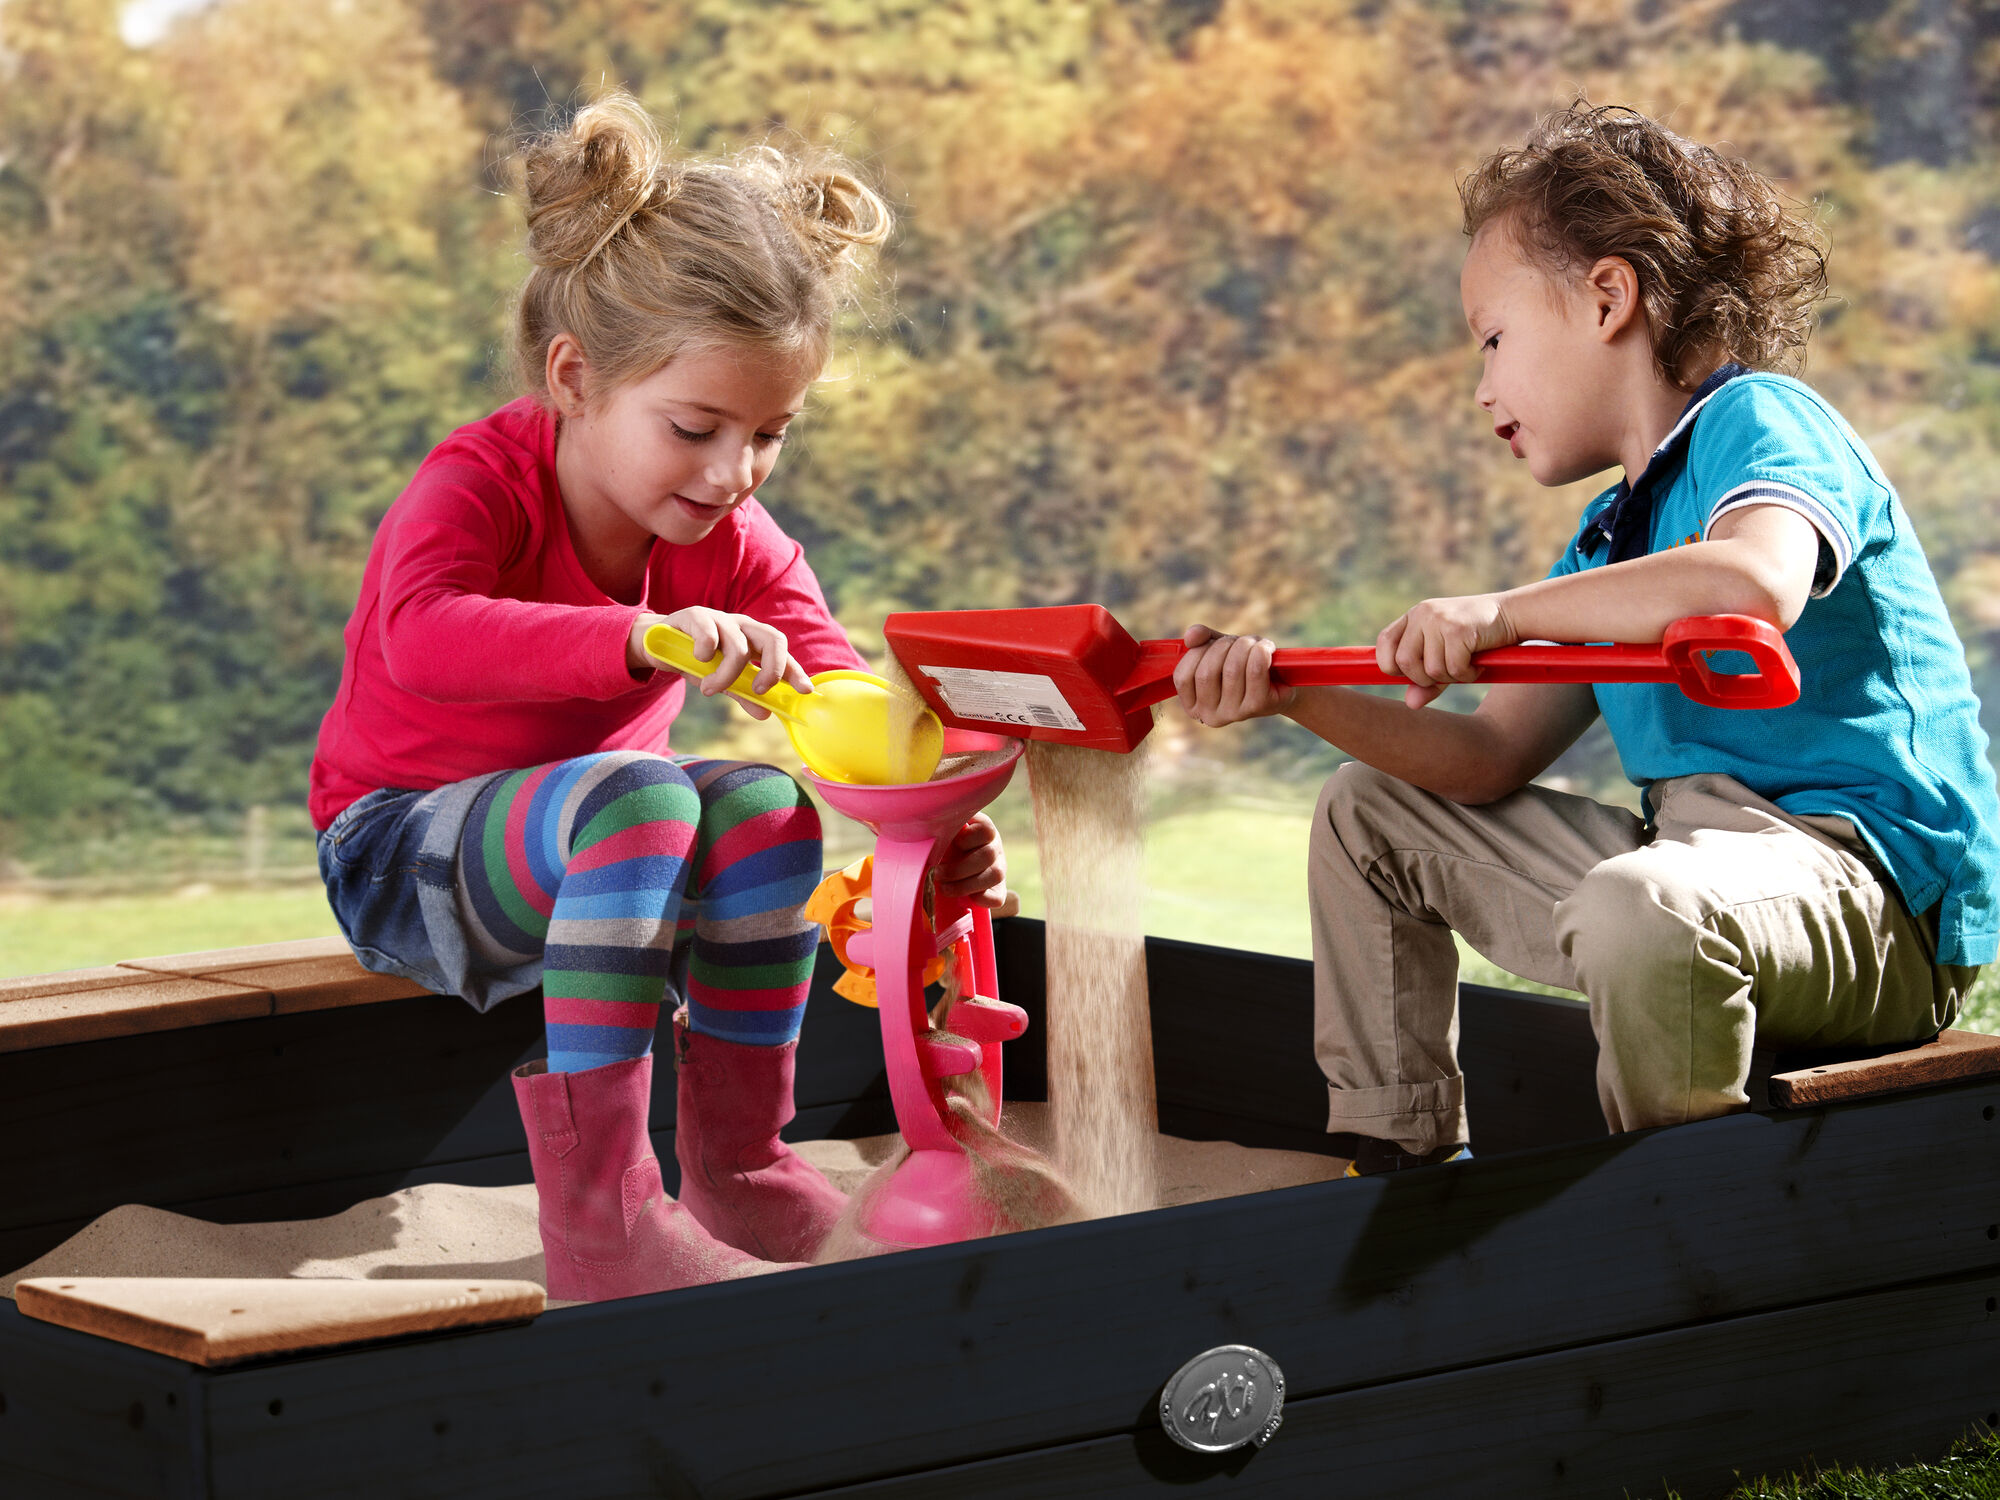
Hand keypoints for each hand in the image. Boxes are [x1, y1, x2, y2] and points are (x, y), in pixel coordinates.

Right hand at [628, 607, 814, 719]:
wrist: (657, 645)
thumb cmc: (695, 661)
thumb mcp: (722, 681)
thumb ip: (743, 695)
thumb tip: (765, 714)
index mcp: (753, 640)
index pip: (782, 652)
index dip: (795, 671)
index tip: (805, 691)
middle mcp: (742, 626)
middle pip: (773, 638)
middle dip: (772, 668)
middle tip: (759, 691)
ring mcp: (720, 618)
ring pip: (739, 646)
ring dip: (726, 675)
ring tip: (709, 690)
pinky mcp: (695, 616)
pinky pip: (709, 633)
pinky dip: (706, 652)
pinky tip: (698, 661)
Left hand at [937, 813, 1008, 909]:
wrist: (951, 865)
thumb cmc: (943, 845)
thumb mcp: (945, 835)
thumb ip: (942, 833)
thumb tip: (928, 835)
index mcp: (983, 829)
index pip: (985, 830)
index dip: (966, 838)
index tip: (949, 844)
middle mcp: (995, 847)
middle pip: (988, 855)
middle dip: (958, 869)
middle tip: (937, 873)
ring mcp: (999, 868)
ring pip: (995, 875)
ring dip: (965, 886)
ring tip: (944, 888)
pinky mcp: (998, 890)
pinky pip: (997, 898)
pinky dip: (980, 899)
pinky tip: (962, 898)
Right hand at [1172, 624, 1295, 727]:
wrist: (1281, 682)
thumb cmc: (1244, 665)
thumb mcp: (1218, 650)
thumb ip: (1201, 640)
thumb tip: (1191, 636)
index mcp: (1194, 705)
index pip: (1183, 677)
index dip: (1197, 653)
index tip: (1214, 644)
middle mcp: (1211, 716)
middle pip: (1206, 672)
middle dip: (1224, 646)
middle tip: (1240, 641)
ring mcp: (1234, 714)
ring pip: (1232, 669)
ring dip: (1244, 645)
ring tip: (1255, 644)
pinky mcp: (1257, 707)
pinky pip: (1254, 670)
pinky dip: (1260, 651)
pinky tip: (1266, 648)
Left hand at [1376, 593, 1517, 709]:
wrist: (1512, 614)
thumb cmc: (1476, 638)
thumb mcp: (1446, 657)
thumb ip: (1426, 680)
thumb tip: (1410, 704)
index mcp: (1413, 616)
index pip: (1383, 643)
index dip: (1392, 665)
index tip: (1413, 674)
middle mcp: (1422, 614)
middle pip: (1404, 662)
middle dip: (1424, 679)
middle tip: (1446, 675)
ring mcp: (1439, 620)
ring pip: (1430, 669)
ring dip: (1450, 678)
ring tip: (1466, 667)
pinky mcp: (1459, 629)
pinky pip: (1453, 668)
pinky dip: (1466, 676)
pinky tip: (1477, 666)